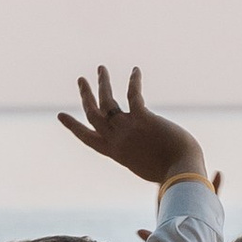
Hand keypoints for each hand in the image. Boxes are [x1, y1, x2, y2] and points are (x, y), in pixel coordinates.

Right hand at [57, 64, 202, 187]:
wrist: (180, 172)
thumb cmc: (169, 173)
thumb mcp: (145, 166)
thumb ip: (139, 156)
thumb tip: (144, 153)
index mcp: (114, 152)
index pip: (87, 137)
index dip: (73, 126)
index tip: (61, 114)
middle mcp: (116, 139)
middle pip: (93, 114)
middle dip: (86, 95)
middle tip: (81, 79)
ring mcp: (127, 128)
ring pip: (107, 101)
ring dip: (103, 83)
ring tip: (101, 68)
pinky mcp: (143, 118)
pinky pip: (133, 95)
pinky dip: (134, 81)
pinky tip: (136, 70)